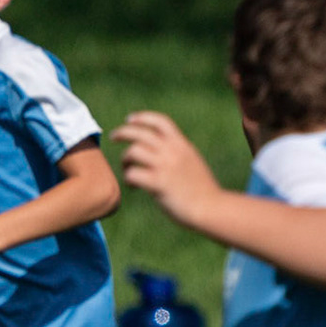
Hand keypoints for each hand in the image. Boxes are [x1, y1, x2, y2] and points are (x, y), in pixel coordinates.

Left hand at [113, 111, 221, 228]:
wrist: (212, 208)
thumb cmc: (204, 191)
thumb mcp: (193, 163)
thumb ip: (178, 154)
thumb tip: (161, 151)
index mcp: (182, 145)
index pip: (160, 121)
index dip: (142, 117)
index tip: (130, 119)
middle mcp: (173, 152)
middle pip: (140, 132)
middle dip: (123, 132)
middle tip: (114, 137)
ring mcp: (165, 166)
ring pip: (133, 151)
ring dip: (125, 160)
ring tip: (127, 170)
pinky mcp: (158, 183)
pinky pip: (133, 174)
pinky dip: (128, 179)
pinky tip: (133, 187)